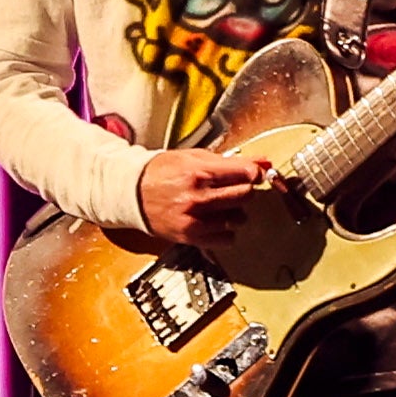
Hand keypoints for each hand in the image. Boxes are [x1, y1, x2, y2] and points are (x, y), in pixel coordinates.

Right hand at [135, 145, 286, 249]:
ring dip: (235, 211)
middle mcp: (197, 197)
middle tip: (234, 187)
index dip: (254, 173)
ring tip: (221, 205)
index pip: (245, 174)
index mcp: (197, 173)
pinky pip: (227, 238)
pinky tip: (215, 221)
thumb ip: (231, 160)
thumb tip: (264, 162)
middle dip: (245, 190)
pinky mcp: (191, 236)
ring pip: (239, 218)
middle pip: (245, 195)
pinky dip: (226, 230)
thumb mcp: (194, 157)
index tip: (252, 174)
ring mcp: (194, 219)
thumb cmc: (161, 172)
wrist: (131, 193)